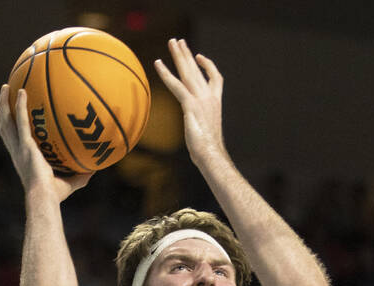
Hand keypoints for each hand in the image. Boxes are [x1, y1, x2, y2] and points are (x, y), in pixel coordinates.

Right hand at [0, 85, 91, 199]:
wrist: (44, 197)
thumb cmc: (54, 196)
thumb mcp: (69, 184)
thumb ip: (80, 176)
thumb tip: (94, 170)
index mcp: (22, 159)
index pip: (12, 140)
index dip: (10, 127)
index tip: (11, 117)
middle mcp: (16, 151)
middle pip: (4, 126)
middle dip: (2, 109)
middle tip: (5, 94)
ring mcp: (19, 147)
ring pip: (6, 120)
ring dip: (5, 102)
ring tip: (7, 86)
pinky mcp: (25, 145)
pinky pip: (22, 120)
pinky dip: (21, 105)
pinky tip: (23, 91)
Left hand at [154, 38, 225, 167]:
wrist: (212, 156)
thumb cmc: (209, 151)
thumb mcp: (206, 133)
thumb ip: (201, 125)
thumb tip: (197, 132)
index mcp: (215, 103)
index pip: (215, 78)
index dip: (207, 66)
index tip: (199, 57)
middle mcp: (209, 98)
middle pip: (197, 70)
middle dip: (187, 54)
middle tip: (179, 41)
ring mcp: (200, 100)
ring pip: (187, 72)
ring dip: (178, 56)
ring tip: (171, 42)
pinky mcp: (190, 105)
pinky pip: (175, 85)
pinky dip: (166, 73)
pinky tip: (158, 63)